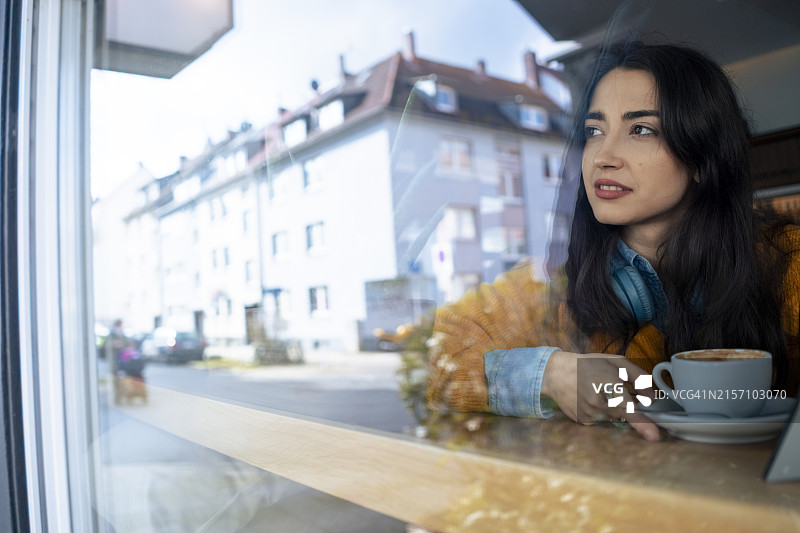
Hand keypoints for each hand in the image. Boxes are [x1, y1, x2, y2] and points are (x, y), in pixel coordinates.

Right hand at [541, 351, 660, 440]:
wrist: (557, 373)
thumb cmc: (588, 365)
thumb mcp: (616, 362)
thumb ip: (638, 377)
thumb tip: (652, 397)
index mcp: (609, 386)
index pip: (630, 408)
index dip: (643, 424)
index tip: (654, 436)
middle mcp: (599, 403)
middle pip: (624, 414)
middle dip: (627, 407)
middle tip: (613, 391)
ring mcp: (590, 414)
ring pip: (614, 419)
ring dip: (613, 409)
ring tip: (599, 392)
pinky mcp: (584, 421)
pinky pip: (601, 421)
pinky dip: (601, 412)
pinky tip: (591, 399)